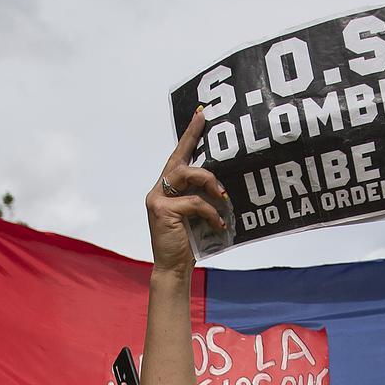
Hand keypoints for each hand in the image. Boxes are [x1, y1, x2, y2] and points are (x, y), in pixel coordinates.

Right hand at [146, 109, 228, 275]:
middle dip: (195, 140)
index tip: (201, 115)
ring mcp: (157, 199)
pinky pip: (194, 202)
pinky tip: (220, 224)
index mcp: (167, 189)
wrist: (174, 269)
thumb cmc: (189, 244)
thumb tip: (227, 183)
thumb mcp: (198, 216)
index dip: (189, 135)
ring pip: (186, 174)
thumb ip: (203, 198)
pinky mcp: (162, 210)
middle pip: (179, 159)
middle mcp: (158, 190)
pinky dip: (211, 212)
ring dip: (209, 182)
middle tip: (216, 134)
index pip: (178, 156)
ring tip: (223, 197)